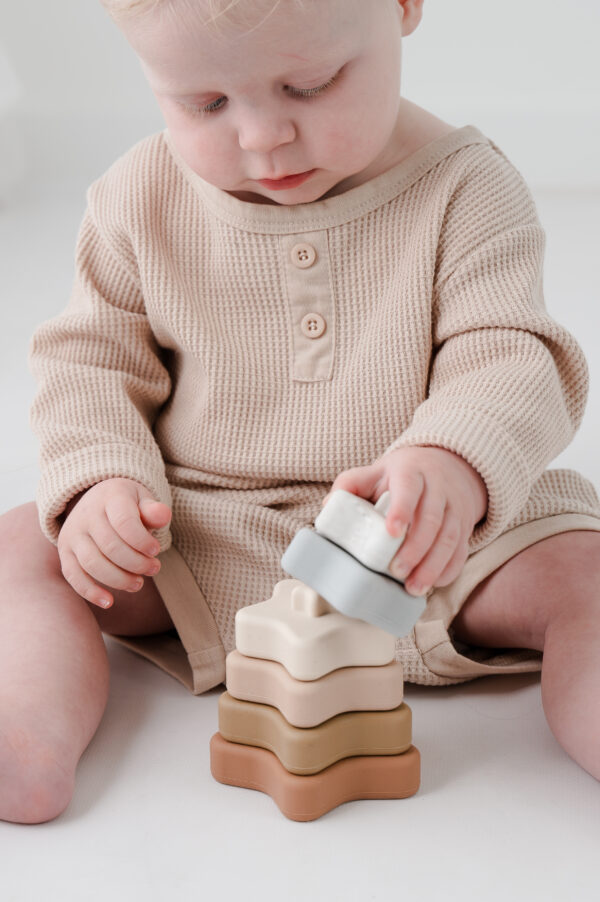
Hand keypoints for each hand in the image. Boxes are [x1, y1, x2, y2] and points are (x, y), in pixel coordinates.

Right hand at [57, 477, 171, 608]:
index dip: (142, 541)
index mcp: (110, 497)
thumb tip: (163, 516)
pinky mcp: (65, 552)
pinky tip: (109, 602)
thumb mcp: (143, 499)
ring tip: (138, 583)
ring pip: (93, 563)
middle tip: (154, 569)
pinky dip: (90, 592)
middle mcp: (86, 515)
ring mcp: (73, 534)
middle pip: (110, 546)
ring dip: (119, 579)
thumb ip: (153, 510)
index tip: (156, 551)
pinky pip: (73, 575)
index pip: (124, 522)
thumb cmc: (128, 504)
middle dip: (136, 563)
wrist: (98, 499)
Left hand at [322, 447, 486, 595]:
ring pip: (449, 537)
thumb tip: (329, 506)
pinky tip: (432, 584)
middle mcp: (437, 488)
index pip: (409, 488)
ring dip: (433, 565)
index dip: (401, 510)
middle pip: (432, 519)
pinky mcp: (464, 526)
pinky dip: (448, 569)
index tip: (391, 532)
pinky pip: (461, 550)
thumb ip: (351, 485)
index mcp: (411, 472)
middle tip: (397, 571)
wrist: (444, 467)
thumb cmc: (400, 476)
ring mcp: (454, 507)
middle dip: (415, 549)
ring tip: (414, 587)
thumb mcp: (375, 472)